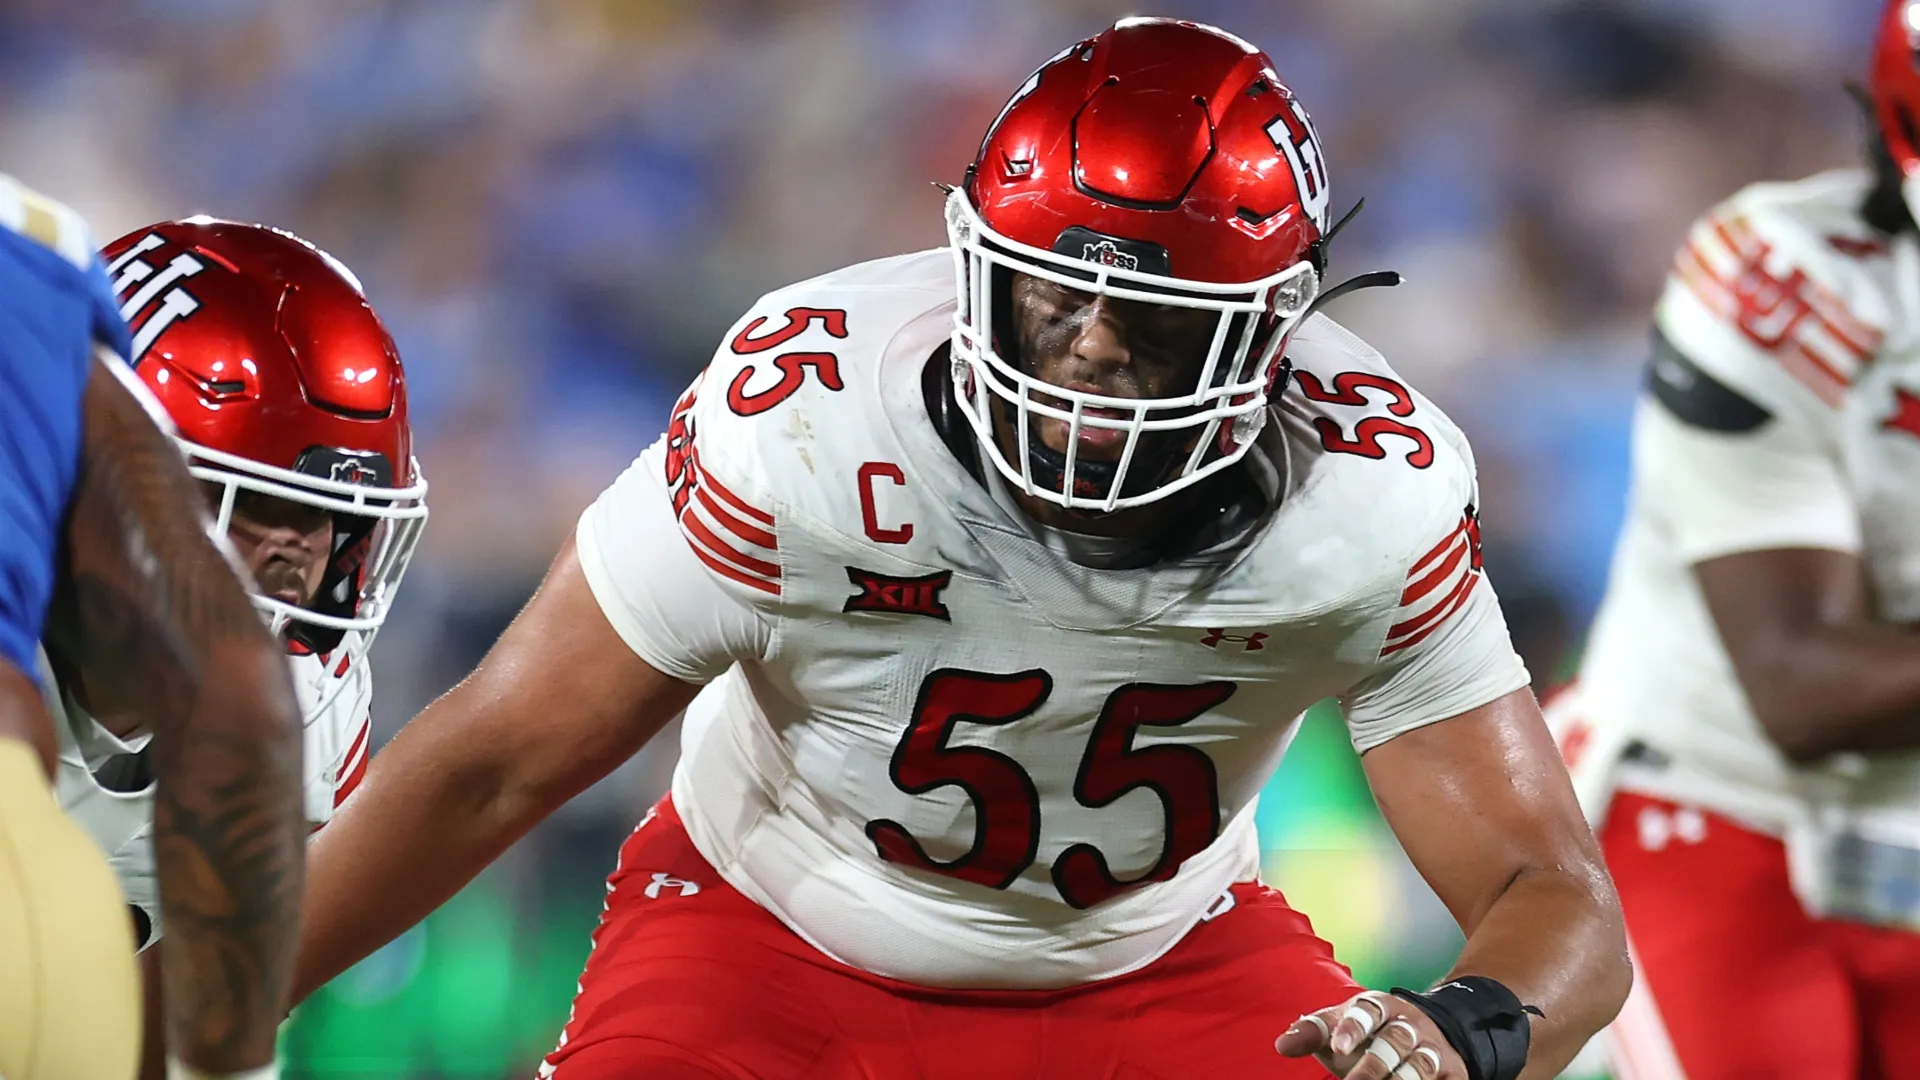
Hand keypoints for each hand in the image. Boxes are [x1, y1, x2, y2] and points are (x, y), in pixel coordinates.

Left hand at [1276, 990, 1465, 1078]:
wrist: (1425, 1030)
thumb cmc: (1369, 1033)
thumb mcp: (1340, 1025)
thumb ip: (1313, 1033)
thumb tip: (1282, 1045)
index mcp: (1379, 1006)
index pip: (1367, 1012)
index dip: (1353, 1028)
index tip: (1337, 1047)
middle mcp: (1409, 1024)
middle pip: (1395, 1042)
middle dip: (1374, 1066)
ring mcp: (1433, 1048)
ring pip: (1421, 1065)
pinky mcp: (1453, 1070)